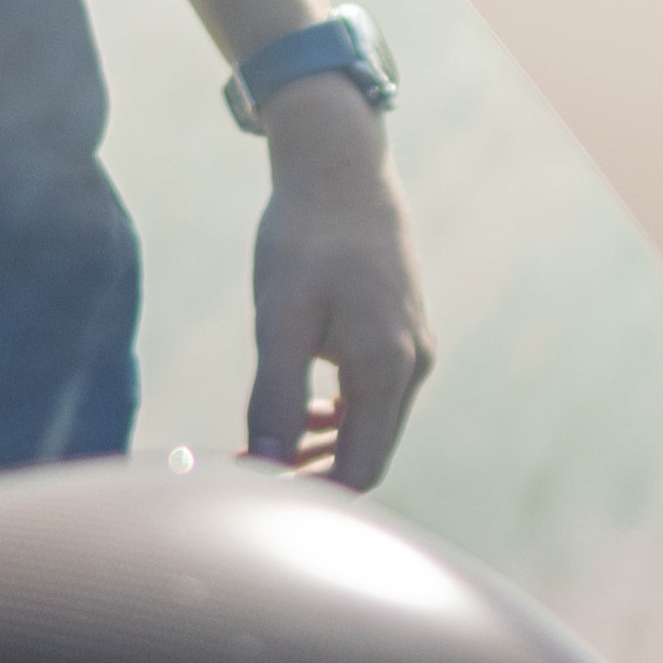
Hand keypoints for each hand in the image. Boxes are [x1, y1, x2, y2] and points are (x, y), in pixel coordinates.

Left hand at [247, 82, 435, 491]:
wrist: (341, 169)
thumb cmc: (305, 238)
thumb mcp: (280, 318)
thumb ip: (274, 394)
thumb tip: (262, 463)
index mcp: (387, 368)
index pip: (358, 470)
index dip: (305, 492)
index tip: (250, 491)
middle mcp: (413, 366)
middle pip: (368, 454)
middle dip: (311, 473)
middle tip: (247, 474)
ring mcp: (414, 350)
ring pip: (372, 427)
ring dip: (323, 446)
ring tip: (265, 444)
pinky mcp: (404, 335)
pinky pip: (376, 397)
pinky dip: (339, 415)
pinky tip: (299, 409)